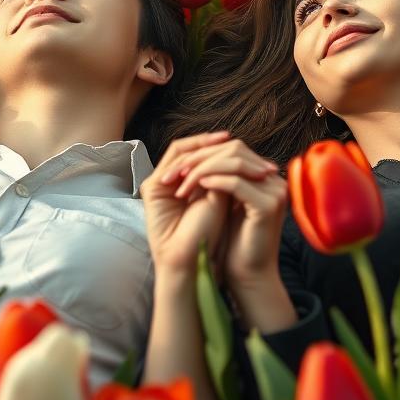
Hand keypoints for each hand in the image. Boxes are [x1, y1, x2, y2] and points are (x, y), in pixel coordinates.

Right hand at [140, 132, 235, 284]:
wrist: (190, 259)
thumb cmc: (209, 236)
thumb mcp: (221, 201)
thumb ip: (225, 178)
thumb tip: (243, 157)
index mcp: (187, 189)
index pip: (202, 160)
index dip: (223, 151)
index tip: (246, 150)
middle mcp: (171, 184)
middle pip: (192, 151)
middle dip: (215, 143)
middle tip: (238, 140)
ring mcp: (160, 184)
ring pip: (183, 150)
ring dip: (205, 144)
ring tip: (228, 141)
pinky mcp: (153, 187)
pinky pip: (174, 157)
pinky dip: (194, 150)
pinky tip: (211, 150)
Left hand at [158, 136, 287, 293]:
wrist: (244, 276)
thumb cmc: (231, 244)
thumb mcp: (222, 203)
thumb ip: (218, 179)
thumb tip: (197, 156)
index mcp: (264, 177)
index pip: (233, 148)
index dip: (203, 152)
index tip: (176, 166)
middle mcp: (274, 179)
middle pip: (234, 149)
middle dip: (199, 158)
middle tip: (174, 172)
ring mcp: (274, 191)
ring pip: (233, 162)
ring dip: (201, 169)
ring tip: (181, 182)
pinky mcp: (267, 206)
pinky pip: (235, 183)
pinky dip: (213, 181)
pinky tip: (196, 187)